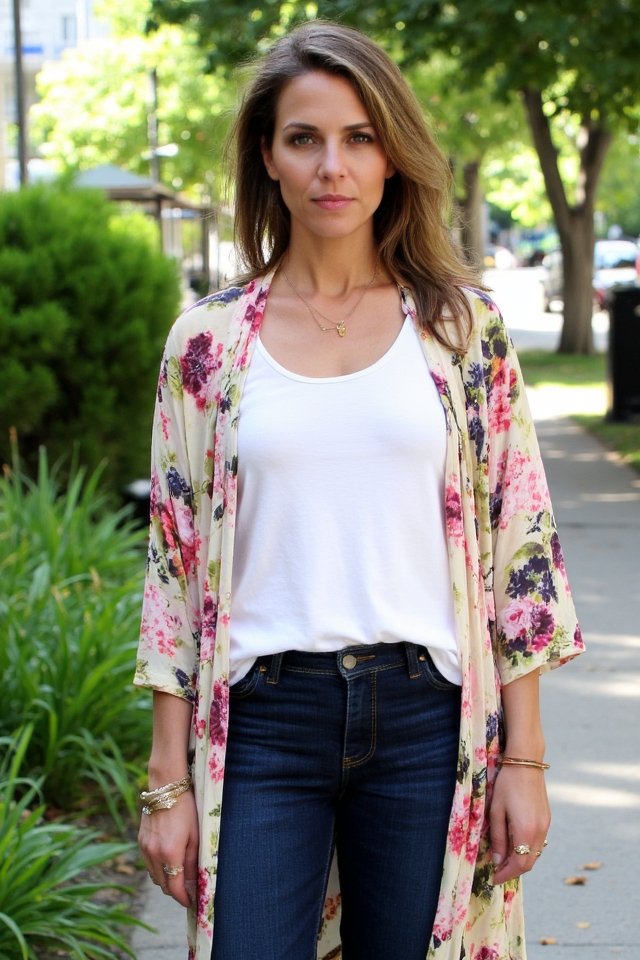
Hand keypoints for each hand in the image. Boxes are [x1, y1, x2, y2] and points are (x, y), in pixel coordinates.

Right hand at [139, 789, 198, 907]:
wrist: (166, 787)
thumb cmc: (186, 810)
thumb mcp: (195, 836)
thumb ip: (193, 863)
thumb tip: (193, 884)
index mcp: (170, 854)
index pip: (175, 888)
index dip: (184, 899)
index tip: (193, 902)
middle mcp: (154, 854)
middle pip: (163, 885)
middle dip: (176, 892)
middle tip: (189, 891)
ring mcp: (145, 848)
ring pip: (154, 876)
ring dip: (166, 881)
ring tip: (180, 878)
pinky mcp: (141, 842)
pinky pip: (149, 864)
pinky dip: (158, 869)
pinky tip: (169, 863)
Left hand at [489, 765, 549, 884]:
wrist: (526, 762)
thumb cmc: (506, 785)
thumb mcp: (496, 811)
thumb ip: (498, 838)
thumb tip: (497, 861)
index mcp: (526, 831)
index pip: (519, 864)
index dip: (505, 874)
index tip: (493, 879)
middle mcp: (540, 831)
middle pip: (529, 863)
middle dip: (513, 871)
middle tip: (497, 872)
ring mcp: (546, 825)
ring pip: (535, 854)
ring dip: (521, 861)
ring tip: (503, 860)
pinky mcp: (547, 819)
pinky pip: (538, 843)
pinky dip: (527, 850)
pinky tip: (515, 845)